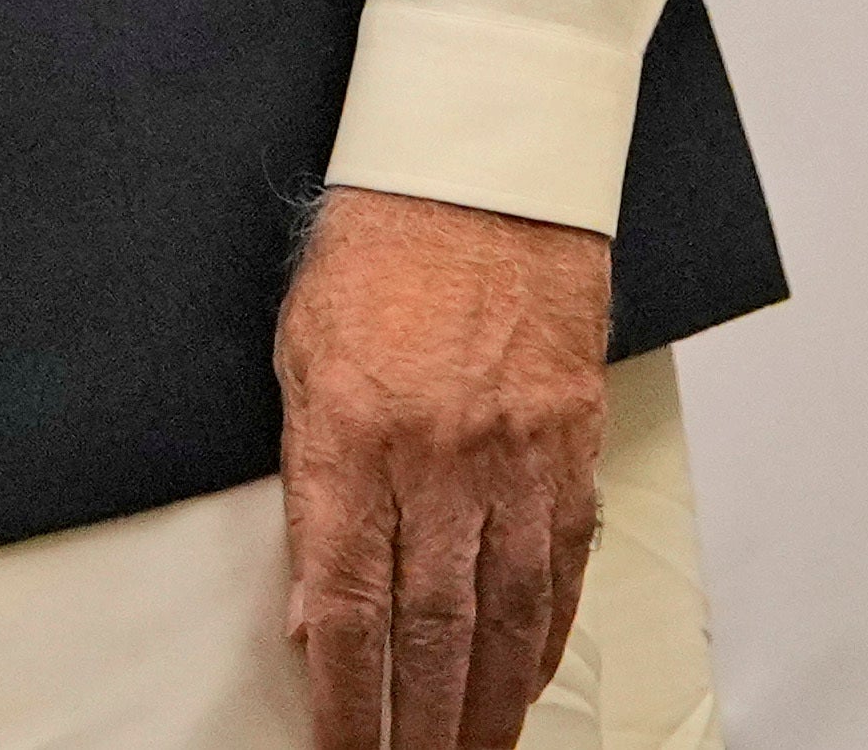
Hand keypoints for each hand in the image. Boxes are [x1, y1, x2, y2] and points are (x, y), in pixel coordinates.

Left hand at [275, 185, 610, 749]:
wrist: (484, 175)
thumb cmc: (379, 249)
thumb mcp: (299, 356)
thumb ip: (307, 485)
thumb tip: (315, 609)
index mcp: (354, 431)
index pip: (349, 602)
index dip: (347, 697)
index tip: (340, 749)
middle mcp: (439, 455)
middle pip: (431, 628)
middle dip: (419, 724)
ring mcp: (514, 454)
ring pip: (504, 614)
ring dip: (485, 703)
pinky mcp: (569, 446)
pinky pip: (559, 566)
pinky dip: (543, 638)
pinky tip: (523, 682)